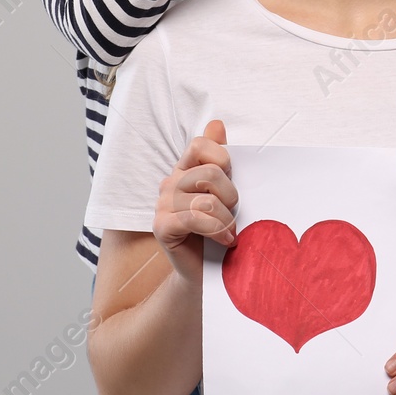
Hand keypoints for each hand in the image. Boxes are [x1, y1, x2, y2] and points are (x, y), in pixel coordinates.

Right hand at [151, 119, 237, 287]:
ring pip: (205, 199)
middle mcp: (170, 182)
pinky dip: (217, 230)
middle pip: (209, 173)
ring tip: (230, 231)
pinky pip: (195, 218)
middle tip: (234, 213)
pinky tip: (225, 240)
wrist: (208, 271)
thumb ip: (221, 160)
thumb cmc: (219, 230)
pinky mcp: (161, 226)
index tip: (232, 179)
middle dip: (231, 195)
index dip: (222, 159)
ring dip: (226, 219)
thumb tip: (216, 123)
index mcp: (185, 169)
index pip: (200, 145)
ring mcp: (162, 204)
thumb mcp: (226, 192)